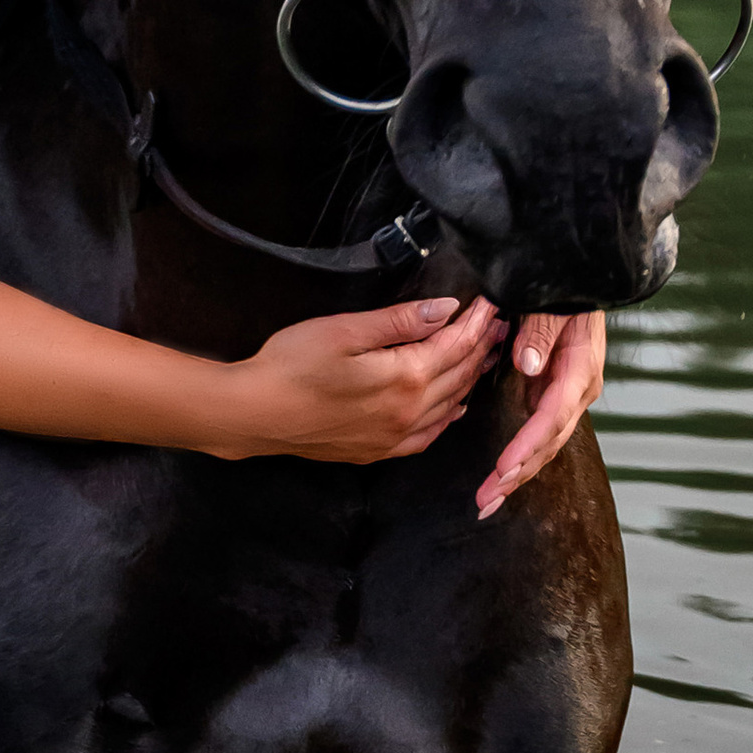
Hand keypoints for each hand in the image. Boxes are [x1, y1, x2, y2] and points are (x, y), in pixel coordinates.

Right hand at [217, 292, 503, 465]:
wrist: (254, 414)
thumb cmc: (291, 364)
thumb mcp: (344, 330)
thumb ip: (399, 321)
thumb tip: (445, 309)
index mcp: (404, 378)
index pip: (455, 345)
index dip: (475, 322)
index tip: (490, 302)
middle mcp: (408, 413)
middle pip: (459, 376)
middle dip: (481, 347)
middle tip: (498, 324)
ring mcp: (394, 437)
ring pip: (449, 406)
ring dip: (470, 379)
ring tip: (484, 355)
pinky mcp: (377, 451)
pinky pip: (428, 435)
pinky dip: (448, 416)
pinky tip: (454, 407)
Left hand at [474, 310, 606, 516]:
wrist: (586, 283)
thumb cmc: (568, 291)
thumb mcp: (555, 304)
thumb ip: (541, 332)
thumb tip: (526, 365)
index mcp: (580, 370)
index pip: (552, 416)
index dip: (527, 444)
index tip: (503, 468)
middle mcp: (579, 390)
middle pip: (549, 442)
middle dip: (518, 474)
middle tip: (487, 500)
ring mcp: (570, 395)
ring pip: (545, 445)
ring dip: (518, 474)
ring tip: (489, 501)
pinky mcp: (558, 395)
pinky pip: (540, 433)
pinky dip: (521, 457)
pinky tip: (503, 477)